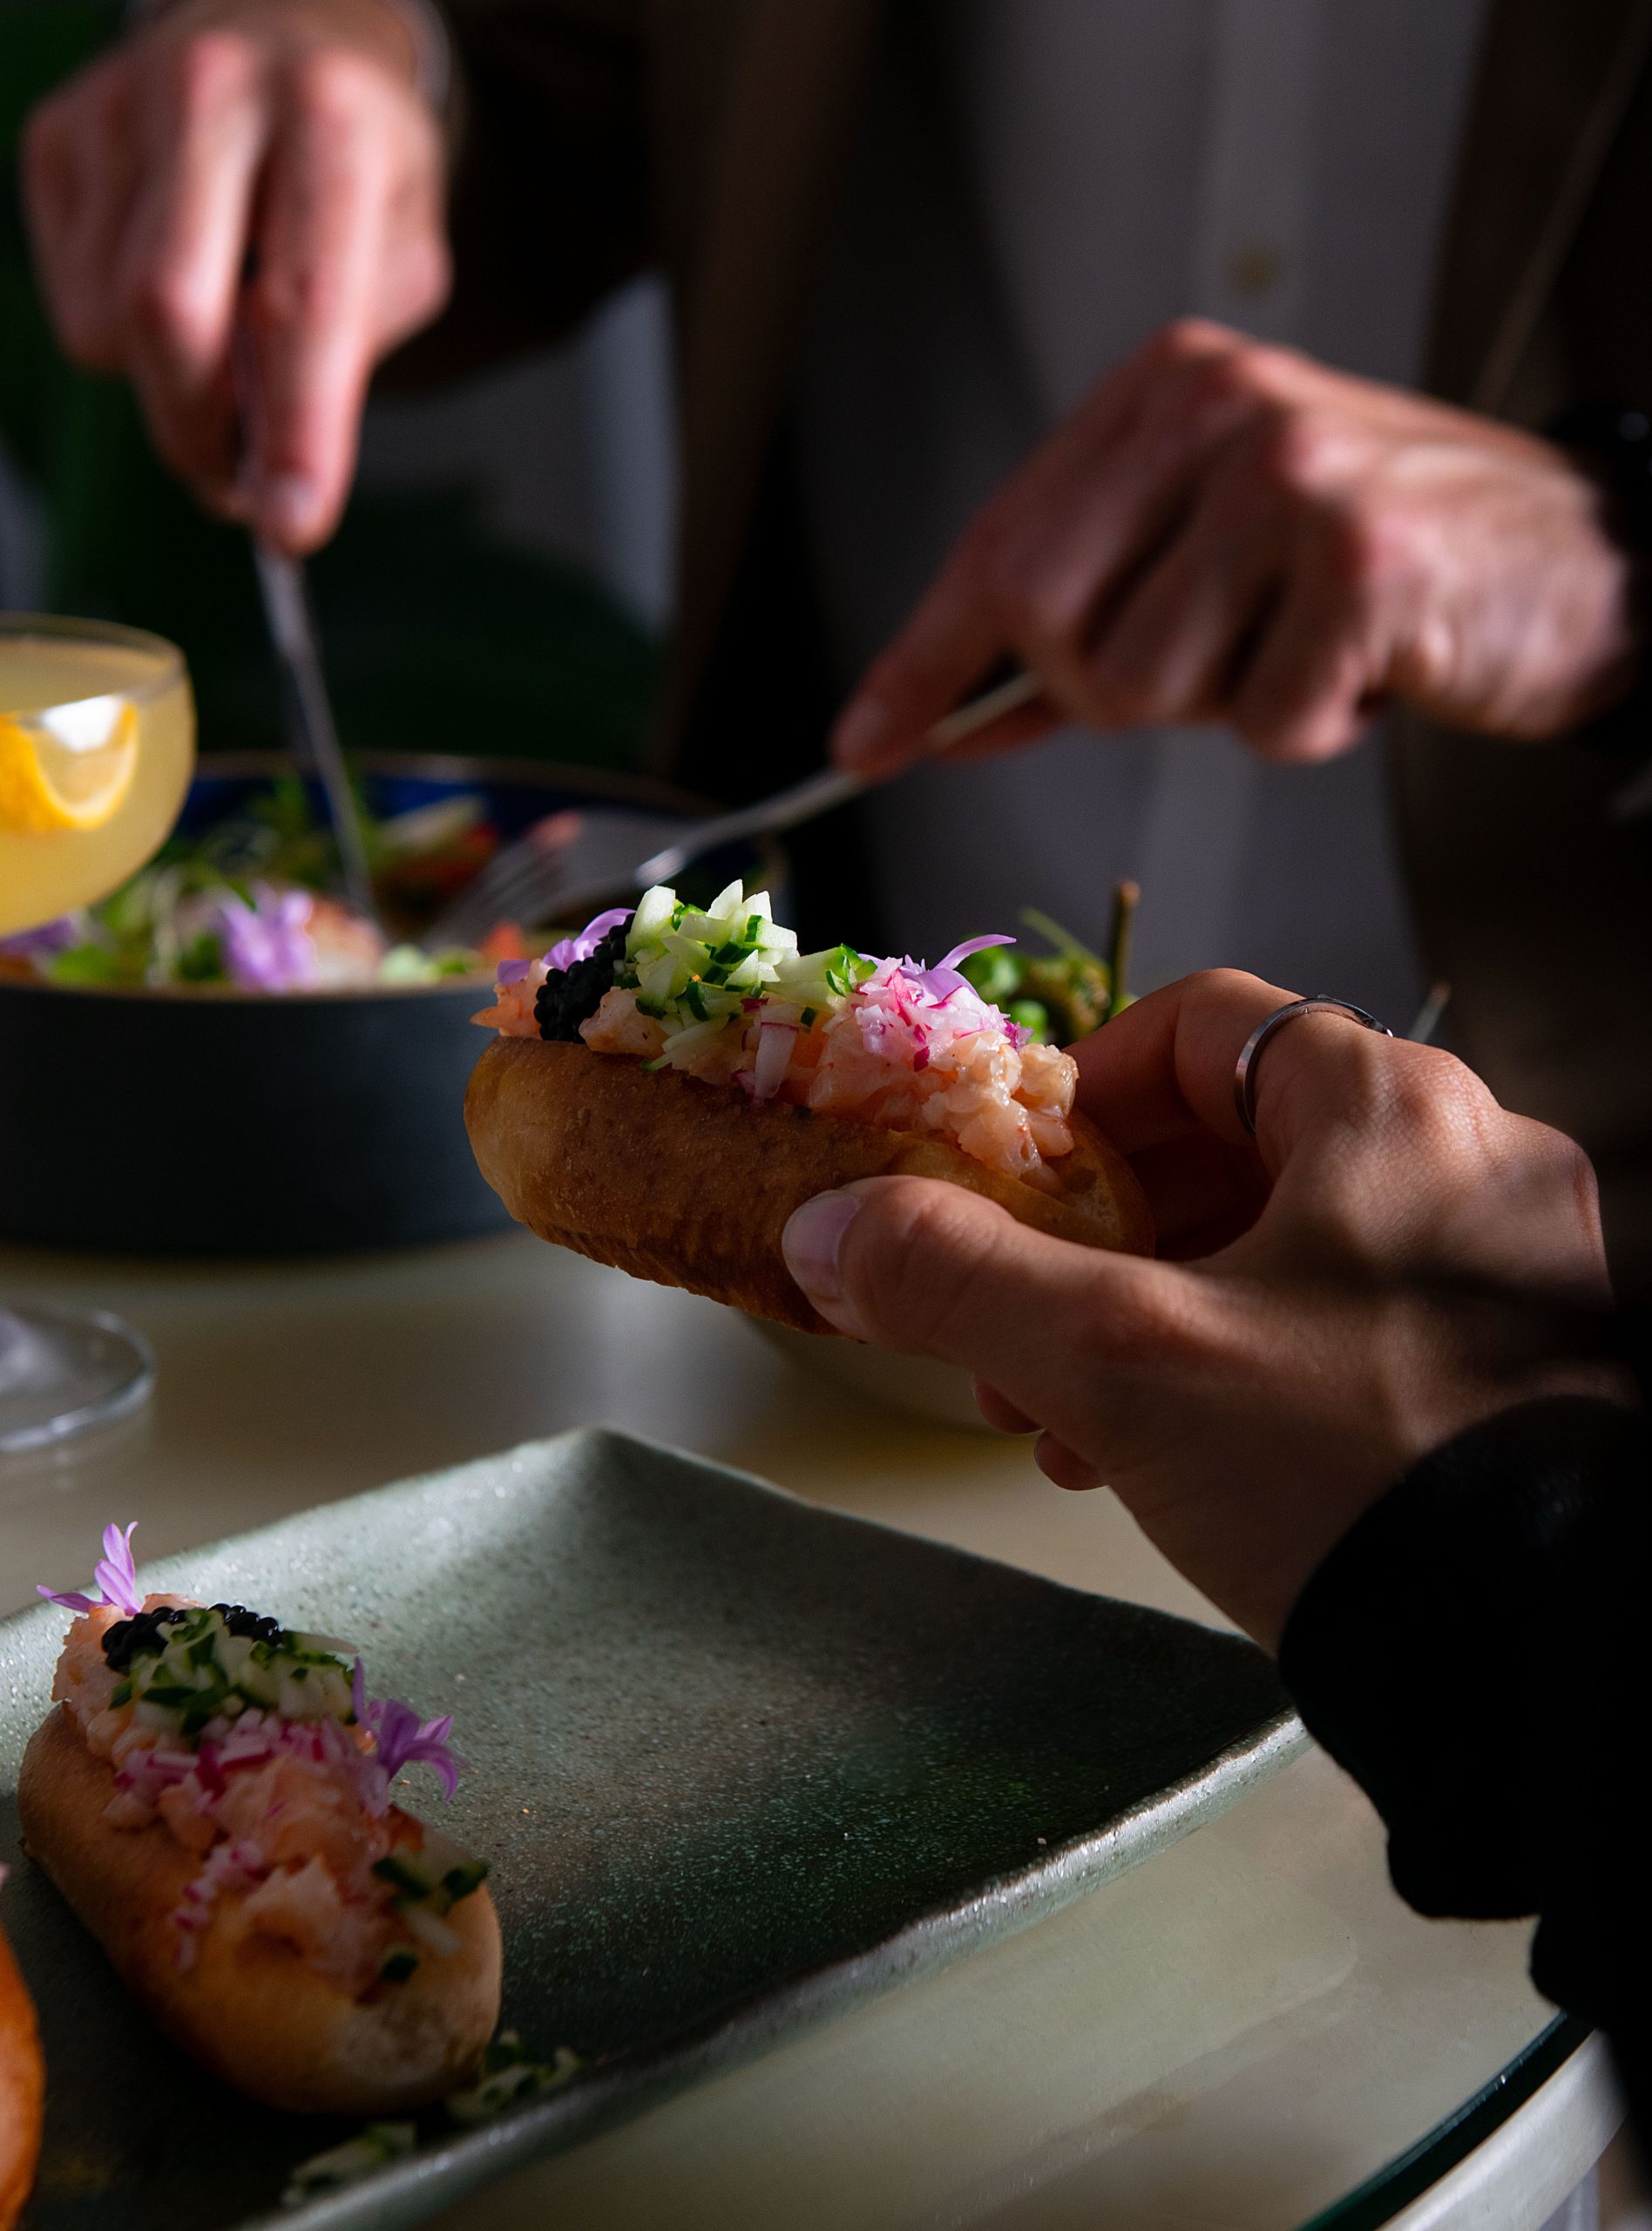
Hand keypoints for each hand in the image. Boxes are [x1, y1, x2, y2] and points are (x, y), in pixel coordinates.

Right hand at [23, 0, 449, 551]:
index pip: (306, 304)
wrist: (294, 35)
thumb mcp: (405, 254)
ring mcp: (120, 102)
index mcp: (331, 120)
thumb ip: (346, 356)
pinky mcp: (59, 131)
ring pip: (113, 322)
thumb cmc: (356, 166)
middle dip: (204, 432)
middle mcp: (216, 89)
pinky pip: (72, 299)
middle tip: (240, 486)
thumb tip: (266, 464)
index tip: (293, 525)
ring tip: (226, 362)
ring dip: (170, 391)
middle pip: (172, 314)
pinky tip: (178, 289)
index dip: (300, 432)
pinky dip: (124, 338)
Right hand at [780, 973, 1619, 1647]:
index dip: (1077, 1089)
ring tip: (1056, 1407)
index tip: (1004, 1172)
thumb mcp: (1121, 1361)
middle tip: (1006, 1311)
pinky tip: (1143, 1453)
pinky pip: (1329, 1319)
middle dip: (1088, 1233)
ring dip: (1140, 1311)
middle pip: (1226, 1141)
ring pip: (1271, 1242)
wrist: (1525, 1669)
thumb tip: (831, 1232)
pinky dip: (1223, 1362)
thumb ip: (959, 1276)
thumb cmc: (1352, 1475)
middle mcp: (1463, 1165)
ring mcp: (1494, 1271)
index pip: (1200, 1025)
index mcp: (1392, 1109)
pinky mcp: (1497, 1367)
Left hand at [832, 320, 1639, 772]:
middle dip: (1102, 688)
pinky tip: (1361, 666)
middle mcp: (1218, 411)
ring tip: (1297, 643)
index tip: (862, 743)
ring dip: (1220, 705)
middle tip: (1204, 661)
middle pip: (1050, 624)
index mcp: (1163, 391)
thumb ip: (1075, 621)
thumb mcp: (1207, 557)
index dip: (923, 659)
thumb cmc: (1371, 564)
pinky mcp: (1361, 564)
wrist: (1572, 560)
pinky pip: (1260, 722)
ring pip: (1145, 688)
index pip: (999, 543)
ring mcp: (1291, 479)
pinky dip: (1307, 726)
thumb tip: (926, 714)